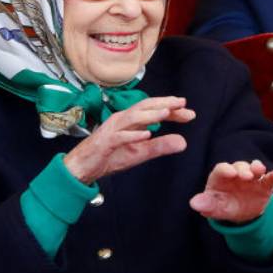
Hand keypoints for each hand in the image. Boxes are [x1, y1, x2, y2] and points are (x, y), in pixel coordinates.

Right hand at [62, 96, 193, 183]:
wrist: (82, 167)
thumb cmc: (109, 157)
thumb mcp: (140, 153)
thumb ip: (160, 146)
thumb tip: (184, 142)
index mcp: (129, 121)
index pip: (152, 110)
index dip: (171, 110)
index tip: (189, 113)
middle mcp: (120, 120)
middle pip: (143, 107)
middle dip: (163, 104)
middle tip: (182, 104)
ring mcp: (111, 130)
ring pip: (132, 118)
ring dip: (149, 115)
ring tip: (166, 113)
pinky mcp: (105, 142)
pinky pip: (120, 137)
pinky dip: (133, 135)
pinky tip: (146, 135)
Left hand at [189, 159, 272, 223]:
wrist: (241, 215)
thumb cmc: (224, 207)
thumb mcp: (215, 208)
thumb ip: (206, 205)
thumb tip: (194, 204)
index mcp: (220, 177)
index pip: (221, 169)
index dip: (225, 170)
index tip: (230, 173)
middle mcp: (236, 174)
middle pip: (239, 166)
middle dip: (243, 169)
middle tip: (246, 175)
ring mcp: (251, 178)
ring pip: (254, 168)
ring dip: (257, 168)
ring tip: (259, 171)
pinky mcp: (264, 185)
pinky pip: (268, 179)